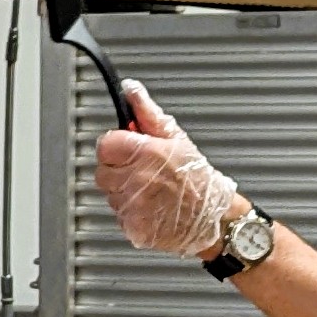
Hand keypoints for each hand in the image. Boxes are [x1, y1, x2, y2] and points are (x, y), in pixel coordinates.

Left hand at [94, 82, 235, 256]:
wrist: (214, 218)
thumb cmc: (199, 178)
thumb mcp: (177, 138)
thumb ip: (147, 113)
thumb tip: (131, 89)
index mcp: (145, 153)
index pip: (105, 145)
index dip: (116, 147)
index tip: (129, 150)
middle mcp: (135, 180)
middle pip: (102, 171)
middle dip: (118, 169)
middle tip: (144, 171)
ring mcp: (132, 206)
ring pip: (110, 194)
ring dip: (124, 191)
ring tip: (152, 190)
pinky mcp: (132, 227)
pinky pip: (119, 216)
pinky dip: (131, 212)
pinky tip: (151, 207)